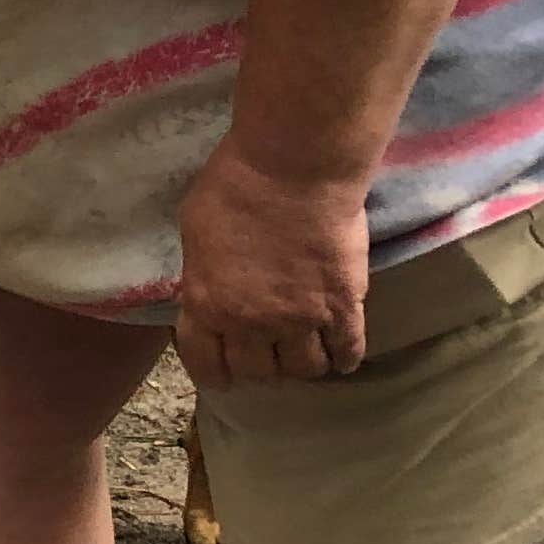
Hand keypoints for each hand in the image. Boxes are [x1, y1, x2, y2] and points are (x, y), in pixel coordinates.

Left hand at [172, 137, 371, 386]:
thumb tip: (209, 291)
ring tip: (305, 351)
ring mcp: (300, 319)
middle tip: (269, 354)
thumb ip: (204, 273)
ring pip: (305, 369)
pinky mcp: (344, 307)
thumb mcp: (195, 232)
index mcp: (206, 304)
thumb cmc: (234, 186)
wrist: (293, 167)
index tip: (225, 375)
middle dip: (261, 367)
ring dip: (303, 364)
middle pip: (258, 372)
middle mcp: (251, 323)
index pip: (206, 364)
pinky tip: (343, 354)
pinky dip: (345, 358)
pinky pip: (348, 351)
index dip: (216, 374)